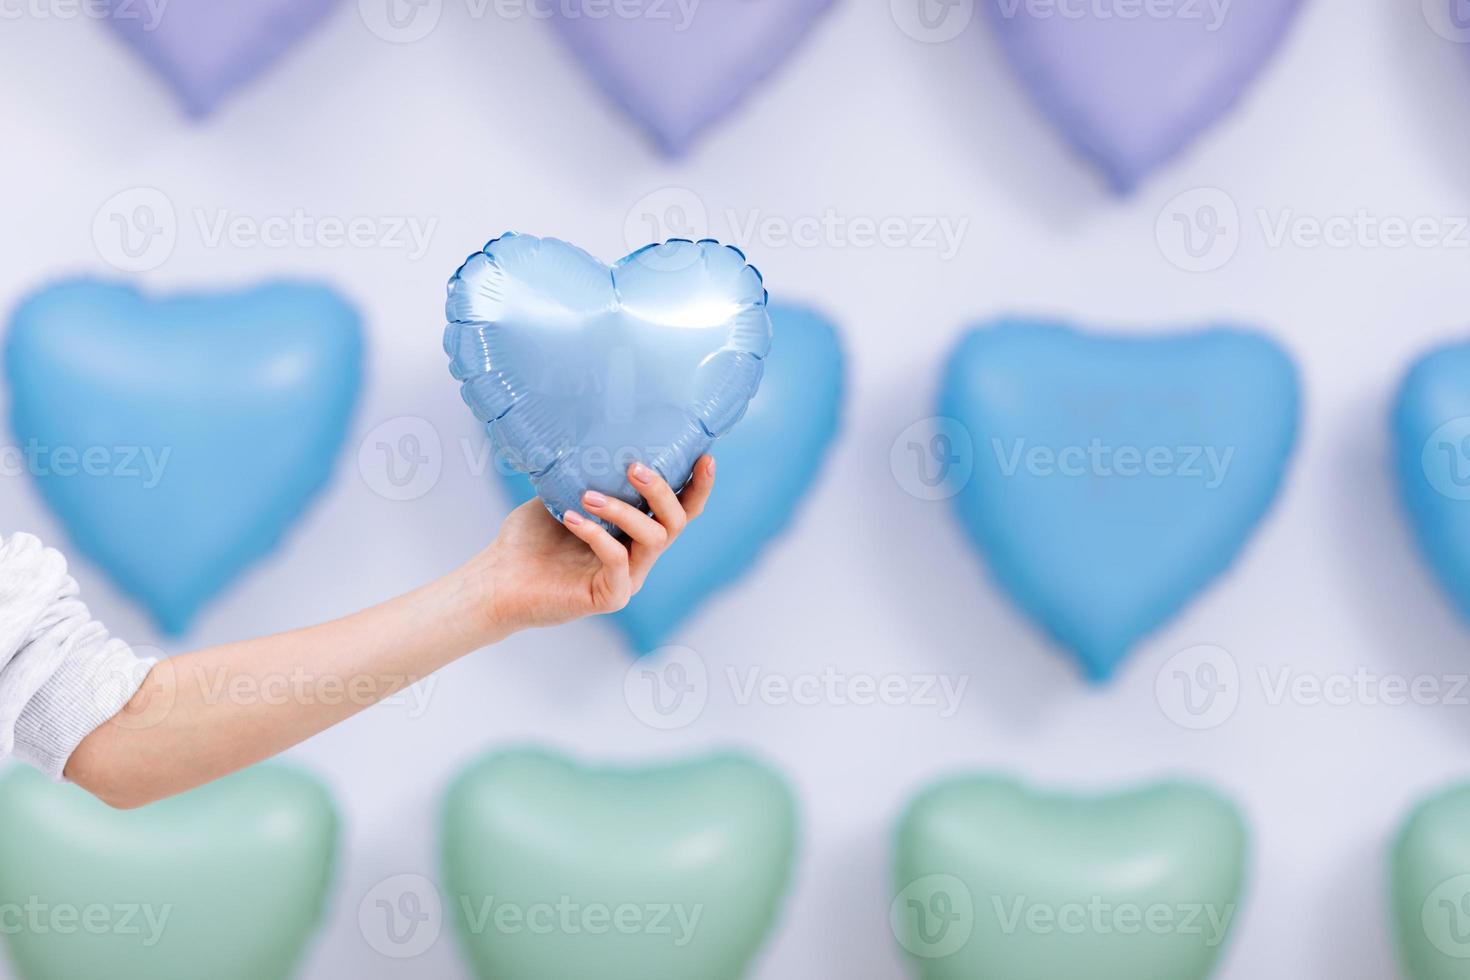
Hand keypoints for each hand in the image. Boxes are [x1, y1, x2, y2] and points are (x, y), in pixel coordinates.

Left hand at [471, 456, 715, 637]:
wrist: (498, 579)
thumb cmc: (528, 540)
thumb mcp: (563, 494)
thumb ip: (587, 474)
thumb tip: (596, 435)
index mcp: (634, 534)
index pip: (678, 510)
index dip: (697, 486)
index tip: (704, 456)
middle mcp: (639, 557)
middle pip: (676, 522)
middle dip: (661, 490)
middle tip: (634, 467)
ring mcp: (628, 579)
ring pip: (654, 539)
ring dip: (625, 511)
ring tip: (590, 495)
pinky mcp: (610, 597)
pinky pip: (618, 561)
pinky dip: (597, 535)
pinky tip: (571, 518)